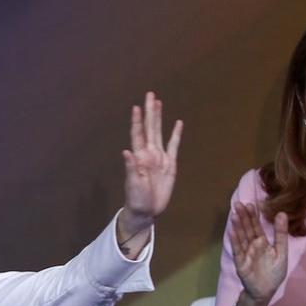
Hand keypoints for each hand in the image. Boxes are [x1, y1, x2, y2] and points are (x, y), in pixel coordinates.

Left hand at [118, 91, 182, 238]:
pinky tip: (178, 123)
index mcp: (139, 157)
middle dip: (150, 111)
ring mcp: (160, 157)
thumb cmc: (136, 199)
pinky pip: (174, 146)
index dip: (137, 121)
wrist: (147, 210)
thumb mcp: (133, 184)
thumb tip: (127, 152)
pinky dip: (176, 134)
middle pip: (150, 128)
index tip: (136, 107)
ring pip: (160, 132)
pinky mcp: (170, 164)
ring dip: (159, 118)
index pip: (138, 134)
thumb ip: (131, 168)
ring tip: (159, 102)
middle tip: (150, 94)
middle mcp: (149, 153)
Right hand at [231, 203, 287, 305]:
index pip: (257, 226)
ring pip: (241, 237)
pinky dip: (235, 242)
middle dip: (243, 217)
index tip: (250, 203)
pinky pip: (238, 251)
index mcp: (262, 242)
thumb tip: (282, 213)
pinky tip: (232, 232)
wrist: (265, 292)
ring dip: (238, 226)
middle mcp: (252, 246)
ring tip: (235, 215)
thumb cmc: (273, 273)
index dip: (253, 216)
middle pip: (247, 229)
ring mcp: (245, 254)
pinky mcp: (241, 263)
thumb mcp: (281, 252)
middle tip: (239, 204)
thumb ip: (280, 234)